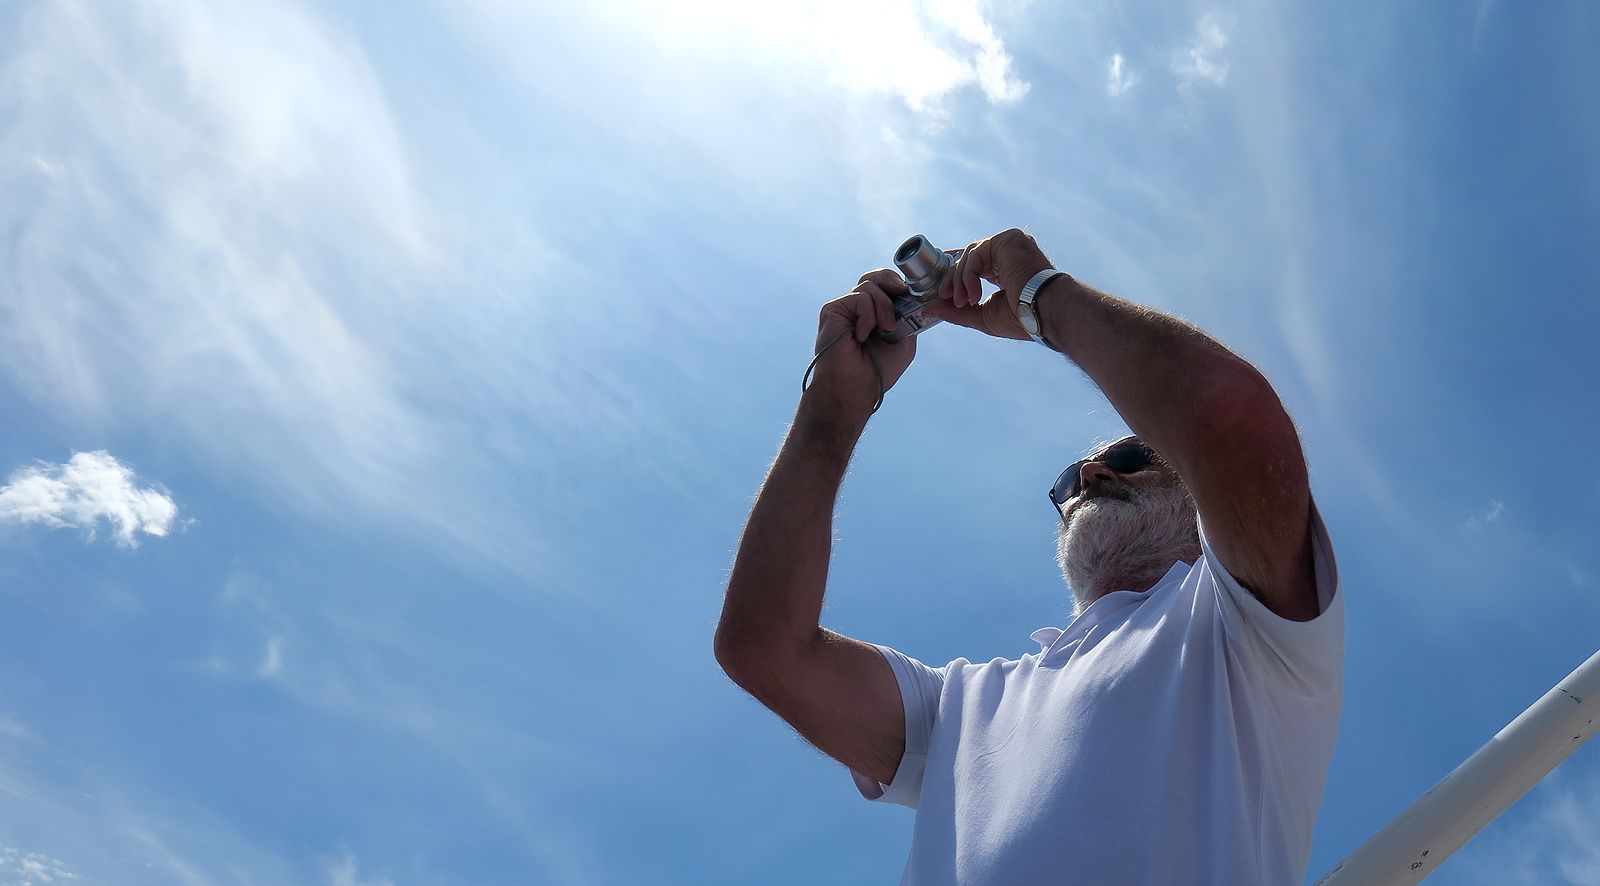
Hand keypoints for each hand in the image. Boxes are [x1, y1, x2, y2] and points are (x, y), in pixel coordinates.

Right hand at [803, 269, 917, 422]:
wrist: (855, 388)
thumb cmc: (878, 371)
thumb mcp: (905, 341)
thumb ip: (909, 317)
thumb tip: (916, 298)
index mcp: (874, 314)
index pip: (884, 285)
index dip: (898, 283)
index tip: (911, 292)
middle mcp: (858, 309)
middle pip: (874, 276)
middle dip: (892, 280)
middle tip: (902, 292)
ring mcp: (844, 308)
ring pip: (869, 286)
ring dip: (884, 307)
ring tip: (886, 329)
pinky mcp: (833, 310)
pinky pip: (859, 298)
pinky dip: (868, 316)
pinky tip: (862, 336)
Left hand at [921, 228, 1054, 340]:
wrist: (1044, 313)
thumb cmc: (1021, 319)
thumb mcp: (982, 315)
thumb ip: (956, 311)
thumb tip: (928, 309)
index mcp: (1004, 268)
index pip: (972, 263)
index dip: (953, 272)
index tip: (939, 288)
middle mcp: (1007, 253)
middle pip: (967, 258)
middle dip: (952, 279)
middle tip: (944, 298)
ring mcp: (1009, 244)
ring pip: (969, 255)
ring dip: (959, 281)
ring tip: (962, 301)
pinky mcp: (1008, 239)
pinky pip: (976, 253)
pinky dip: (969, 275)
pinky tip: (973, 295)